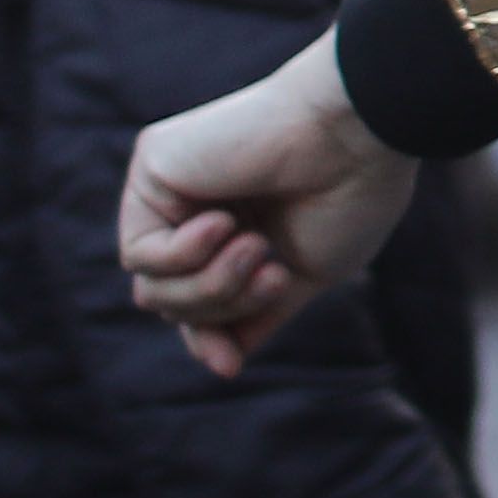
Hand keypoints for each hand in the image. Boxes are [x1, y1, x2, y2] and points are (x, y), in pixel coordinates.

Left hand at [117, 33, 419, 379]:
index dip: (211, 337)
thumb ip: (254, 312)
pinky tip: (224, 223)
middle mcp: (203, 207)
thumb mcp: (303, 274)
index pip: (202, 303)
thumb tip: (223, 364)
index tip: (230, 365)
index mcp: (245, 229)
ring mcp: (174, 187)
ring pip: (153, 287)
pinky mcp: (153, 164)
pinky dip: (183, 255)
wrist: (356, 133)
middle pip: (173, 302)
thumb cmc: (349, 194)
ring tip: (257, 248)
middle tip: (274, 278)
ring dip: (208, 287)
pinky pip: (140, 253)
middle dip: (219, 307)